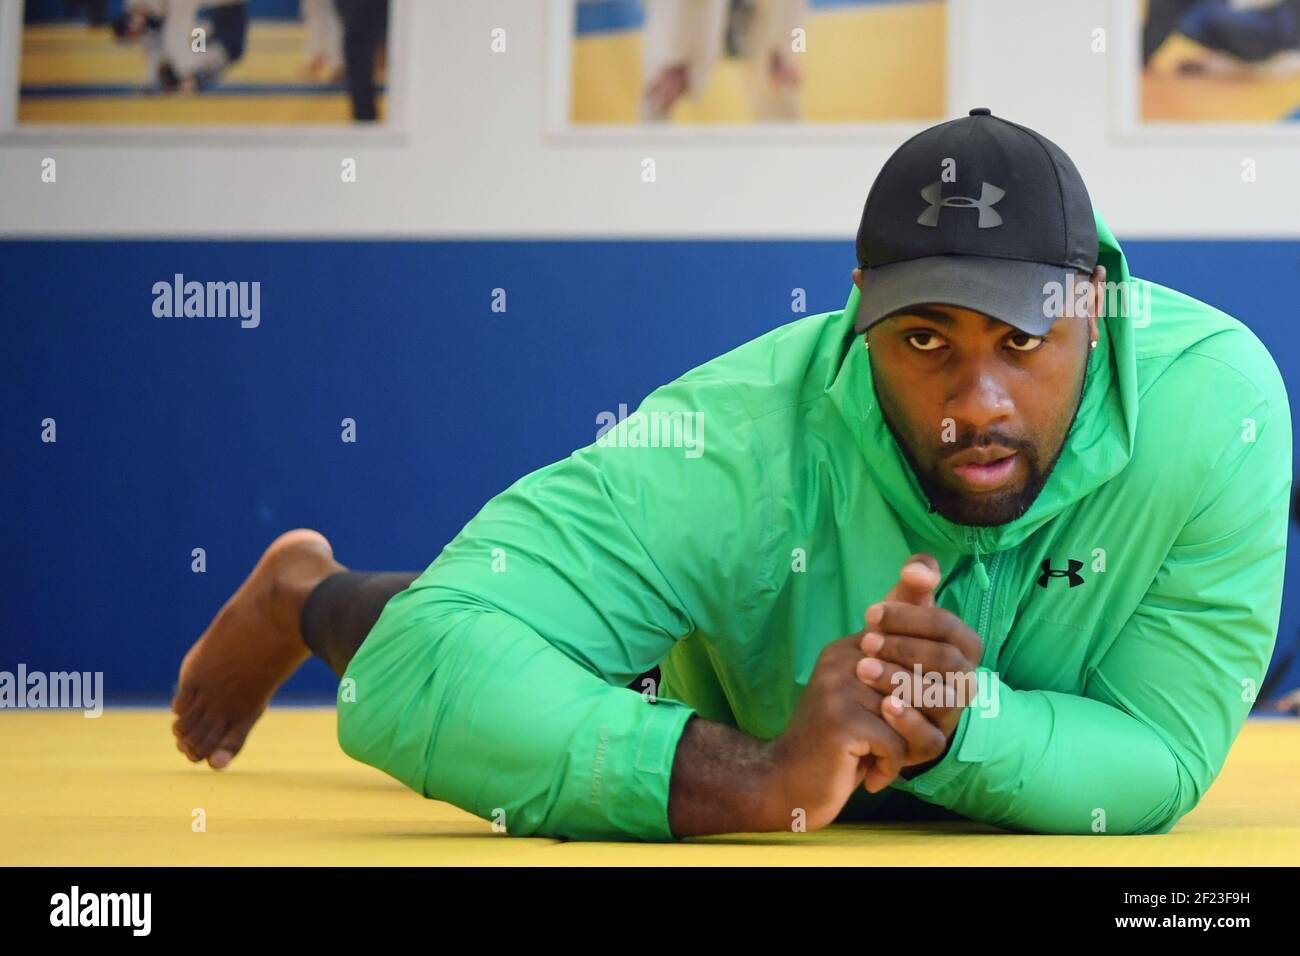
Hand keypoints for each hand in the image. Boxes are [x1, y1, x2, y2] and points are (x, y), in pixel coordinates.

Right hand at [765, 631, 949, 831]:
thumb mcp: (871, 700)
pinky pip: (896, 743)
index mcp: (853, 646)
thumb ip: (903, 667)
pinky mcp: (840, 721)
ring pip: (913, 713)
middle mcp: (844, 658)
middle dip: (920, 721)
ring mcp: (839, 687)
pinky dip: (890, 766)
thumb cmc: (841, 744)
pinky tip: (870, 775)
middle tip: (897, 744)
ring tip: (883, 756)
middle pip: (921, 680)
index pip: (916, 643)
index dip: (928, 687)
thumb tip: (932, 599)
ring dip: (905, 746)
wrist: (787, 781)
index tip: (904, 719)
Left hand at [855, 554, 982, 775]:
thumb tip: (920, 568)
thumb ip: (912, 590)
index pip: (947, 627)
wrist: (867, 708)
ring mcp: (951, 716)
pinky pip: (931, 737)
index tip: (870, 614)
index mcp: (964, 647)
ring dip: (900, 681)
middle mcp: (965, 682)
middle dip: (904, 648)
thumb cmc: (889, 653)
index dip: (910, 618)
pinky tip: (883, 706)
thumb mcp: (897, 620)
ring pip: (941, 699)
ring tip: (863, 669)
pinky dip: (908, 721)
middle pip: (947, 662)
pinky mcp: (933, 745)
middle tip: (865, 643)